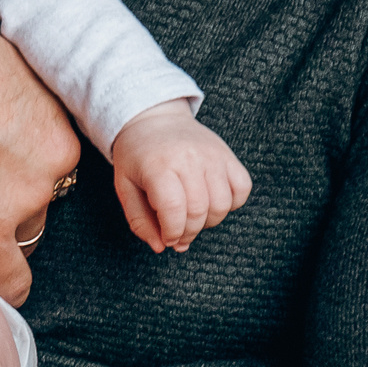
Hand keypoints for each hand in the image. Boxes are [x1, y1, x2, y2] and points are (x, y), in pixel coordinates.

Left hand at [108, 101, 251, 251]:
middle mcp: (188, 159)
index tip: (168, 239)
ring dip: (209, 221)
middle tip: (179, 235)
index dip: (172, 233)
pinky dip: (232, 203)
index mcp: (158, 166)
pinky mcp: (228, 155)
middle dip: (189, 232)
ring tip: (193, 218)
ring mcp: (212, 155)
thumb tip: (162, 247)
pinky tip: (212, 202)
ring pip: (223, 204)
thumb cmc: (136, 157)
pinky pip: (242, 188)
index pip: (174, 210)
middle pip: (199, 211)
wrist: (154, 119)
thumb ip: (140, 221)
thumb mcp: (125, 187)